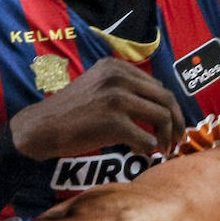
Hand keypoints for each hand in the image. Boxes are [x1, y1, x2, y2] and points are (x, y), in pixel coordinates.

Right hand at [10, 58, 186, 159]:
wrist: (41, 128)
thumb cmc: (71, 113)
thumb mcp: (97, 87)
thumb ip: (125, 89)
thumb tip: (161, 106)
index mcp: (116, 67)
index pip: (158, 86)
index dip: (170, 108)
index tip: (171, 124)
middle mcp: (119, 77)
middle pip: (167, 99)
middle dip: (177, 122)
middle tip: (177, 140)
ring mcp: (117, 98)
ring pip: (162, 118)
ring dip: (167, 138)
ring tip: (163, 150)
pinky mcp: (114, 122)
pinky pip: (147, 139)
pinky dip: (148, 149)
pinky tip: (140, 153)